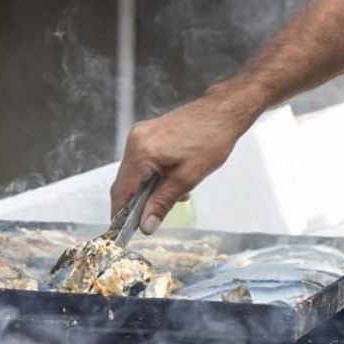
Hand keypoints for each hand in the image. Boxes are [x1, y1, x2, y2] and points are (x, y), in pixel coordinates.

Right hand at [110, 93, 253, 235]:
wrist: (223, 111)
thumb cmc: (210, 141)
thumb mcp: (187, 179)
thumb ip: (162, 203)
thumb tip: (146, 225)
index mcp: (141, 152)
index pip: (121, 191)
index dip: (120, 215)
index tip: (124, 232)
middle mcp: (135, 141)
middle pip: (124, 182)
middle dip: (137, 202)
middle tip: (154, 217)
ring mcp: (140, 134)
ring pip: (134, 172)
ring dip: (148, 189)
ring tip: (175, 195)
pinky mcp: (148, 133)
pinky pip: (142, 160)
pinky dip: (152, 175)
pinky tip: (172, 180)